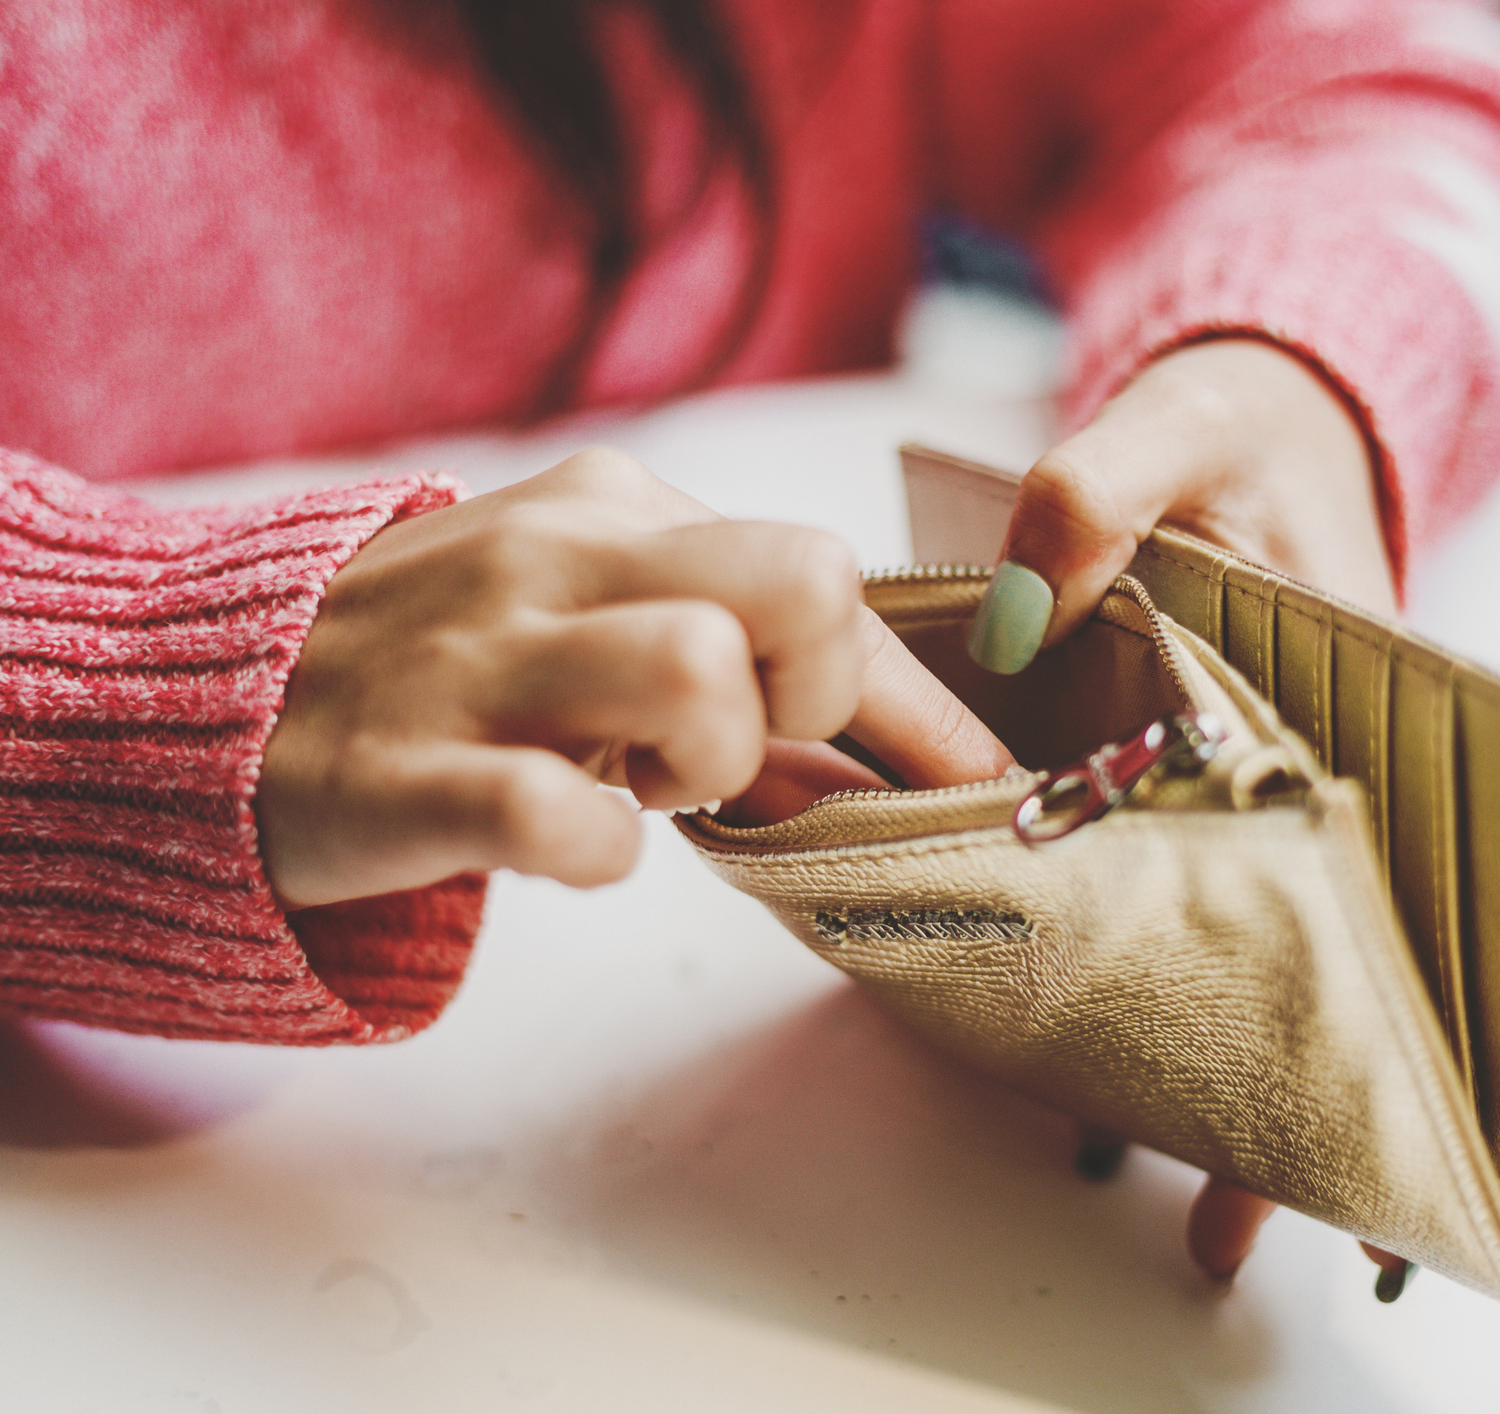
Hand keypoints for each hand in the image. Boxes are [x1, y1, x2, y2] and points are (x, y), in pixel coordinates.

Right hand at [255, 448, 1013, 909]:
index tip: (980, 781)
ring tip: (647, 787)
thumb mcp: (586, 611)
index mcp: (617, 508)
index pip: (826, 579)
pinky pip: (556, 815)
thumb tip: (898, 748)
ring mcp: (481, 660)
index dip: (923, 703)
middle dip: (818, 693)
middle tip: (750, 748)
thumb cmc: (443, 660)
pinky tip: (574, 842)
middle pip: (802, 584)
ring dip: (712, 764)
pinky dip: (599, 850)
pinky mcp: (406, 771)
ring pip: (700, 675)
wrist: (208, 694)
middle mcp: (559, 558)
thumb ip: (728, 655)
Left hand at [982, 340, 1404, 1288]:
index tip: (1378, 1096)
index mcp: (1358, 694)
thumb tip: (1019, 608)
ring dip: (1227, 1061)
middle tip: (1246, 1210)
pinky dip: (1155, 973)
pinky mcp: (1189, 789)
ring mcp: (1257, 791)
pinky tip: (1105, 1074)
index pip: (1396, 864)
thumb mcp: (1179, 426)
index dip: (1395, 989)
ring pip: (1258, 946)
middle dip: (1298, 1072)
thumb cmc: (1240, 431)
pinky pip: (1178, 894)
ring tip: (1203, 1207)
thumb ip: (1101, 492)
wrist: (1241, 429)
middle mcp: (1322, 765)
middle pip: (1329, 941)